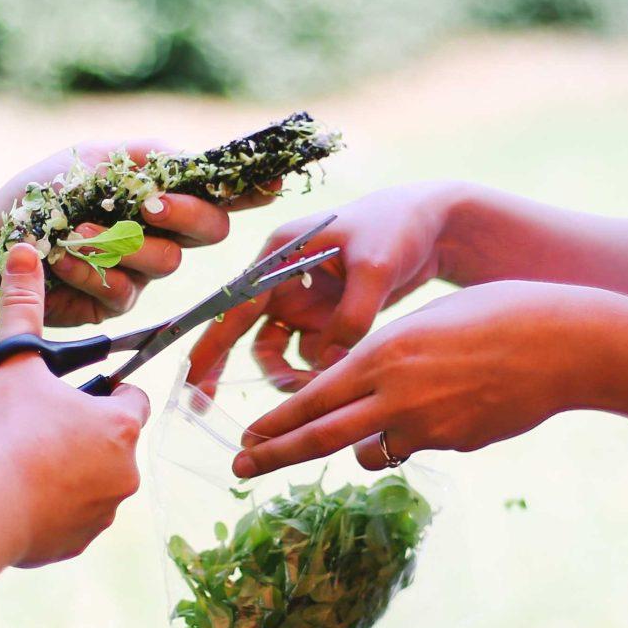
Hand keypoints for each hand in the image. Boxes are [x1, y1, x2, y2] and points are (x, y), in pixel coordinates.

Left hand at [0, 140, 275, 326]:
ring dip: (121, 243)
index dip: (252, 190)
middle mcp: (162, 233)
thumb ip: (147, 157)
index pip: (220, 191)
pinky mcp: (112, 305)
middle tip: (150, 206)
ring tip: (77, 229)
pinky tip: (62, 258)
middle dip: (186, 216)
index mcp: (163, 193)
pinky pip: (124, 291)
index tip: (271, 184)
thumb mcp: (95, 159)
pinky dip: (91, 271)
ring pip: (167, 263)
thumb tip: (196, 160)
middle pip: (211, 230)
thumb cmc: (41, 191)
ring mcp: (140, 271)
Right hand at [0, 246, 149, 564]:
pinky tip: (14, 499)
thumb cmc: (7, 428)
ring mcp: (102, 514)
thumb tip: (26, 249)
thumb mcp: (15, 360)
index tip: (85, 387)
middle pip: (111, 444)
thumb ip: (24, 306)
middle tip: (38, 425)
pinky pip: (67, 522)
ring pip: (90, 485)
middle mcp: (124, 472)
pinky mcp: (74, 545)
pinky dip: (47, 512)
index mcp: (120, 425)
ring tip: (20, 463)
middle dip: (81, 433)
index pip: (134, 398)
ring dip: (64, 474)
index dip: (110, 388)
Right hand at [185, 184, 460, 393]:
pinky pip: (310, 352)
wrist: (434, 224)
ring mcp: (305, 298)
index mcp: (281, 252)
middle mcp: (284, 276)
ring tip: (309, 391)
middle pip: (243, 330)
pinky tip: (338, 376)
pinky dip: (318, 369)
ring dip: (286, 373)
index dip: (212, 343)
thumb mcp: (375, 267)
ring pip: (278, 348)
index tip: (193, 378)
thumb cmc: (398, 227)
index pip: (236, 303)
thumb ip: (352, 316)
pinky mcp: (327, 315)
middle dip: (226, 365)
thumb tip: (329, 364)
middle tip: (206, 404)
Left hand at [229, 281, 604, 478]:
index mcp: (382, 353)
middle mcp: (395, 392)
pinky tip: (450, 407)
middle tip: (239, 470)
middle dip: (275, 455)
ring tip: (384, 423)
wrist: (559, 342)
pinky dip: (414, 437)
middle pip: (320, 436)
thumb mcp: (423, 325)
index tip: (247, 439)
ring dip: (361, 448)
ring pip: (369, 452)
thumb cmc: (493, 315)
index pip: (312, 397)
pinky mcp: (454, 443)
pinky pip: (414, 448)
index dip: (276, 422)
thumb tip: (357, 397)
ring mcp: (426, 424)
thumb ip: (383, 360)